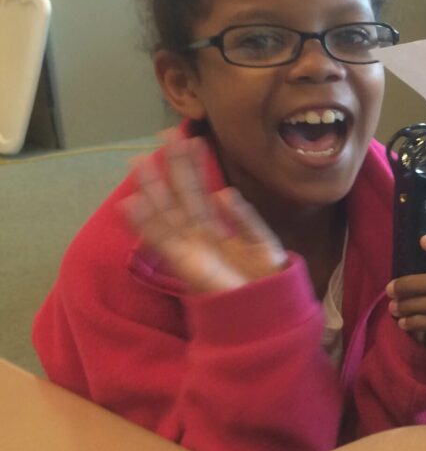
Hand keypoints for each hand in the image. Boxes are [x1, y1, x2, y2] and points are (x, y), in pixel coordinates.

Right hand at [120, 132, 286, 293]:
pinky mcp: (184, 267)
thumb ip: (245, 220)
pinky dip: (146, 224)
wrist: (268, 316)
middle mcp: (200, 238)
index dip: (196, 167)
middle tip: (167, 134)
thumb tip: (223, 193)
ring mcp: (190, 252)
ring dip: (152, 189)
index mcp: (218, 232)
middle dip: (174, 167)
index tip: (193, 138)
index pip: (201, 193)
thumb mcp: (263, 245)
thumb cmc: (266, 284)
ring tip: (139, 163)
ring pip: (166, 214)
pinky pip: (161, 241)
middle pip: (182, 197)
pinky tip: (132, 203)